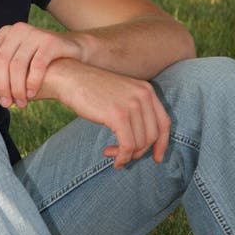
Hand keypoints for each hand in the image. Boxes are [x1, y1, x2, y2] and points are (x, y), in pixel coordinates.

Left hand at [0, 23, 82, 107]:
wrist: (70, 53)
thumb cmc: (36, 58)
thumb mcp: (14, 53)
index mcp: (6, 32)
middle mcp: (19, 29)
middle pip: (1, 62)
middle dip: (2, 85)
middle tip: (6, 102)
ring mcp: (36, 34)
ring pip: (18, 66)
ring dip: (17, 88)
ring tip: (19, 102)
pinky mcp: (51, 42)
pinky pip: (37, 66)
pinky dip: (32, 83)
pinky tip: (32, 94)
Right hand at [52, 60, 171, 168]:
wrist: (69, 77)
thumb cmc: (91, 89)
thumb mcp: (121, 94)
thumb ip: (135, 110)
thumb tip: (144, 142)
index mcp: (146, 90)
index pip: (164, 122)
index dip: (162, 143)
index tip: (157, 157)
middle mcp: (143, 96)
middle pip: (152, 136)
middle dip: (139, 151)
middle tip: (122, 155)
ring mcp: (132, 105)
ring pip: (140, 143)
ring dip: (126, 154)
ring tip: (110, 153)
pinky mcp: (118, 115)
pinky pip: (128, 146)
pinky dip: (121, 156)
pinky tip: (111, 156)